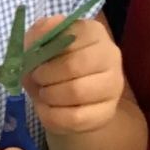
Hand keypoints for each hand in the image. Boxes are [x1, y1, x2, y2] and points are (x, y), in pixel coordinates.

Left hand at [24, 15, 125, 134]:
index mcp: (94, 32)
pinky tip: (50, 110)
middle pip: (74, 65)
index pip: (69, 37)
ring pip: (76, 92)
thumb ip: (38, 34)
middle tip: (37, 79)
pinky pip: (76, 117)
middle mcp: (110, 55)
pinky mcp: (107, 112)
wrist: (63, 100)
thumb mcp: (39, 45)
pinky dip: (53, 115)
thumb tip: (41, 34)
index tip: (35, 60)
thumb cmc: (52, 66)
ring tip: (44, 94)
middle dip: (45, 75)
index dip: (45, 52)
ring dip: (49, 95)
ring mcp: (113, 85)